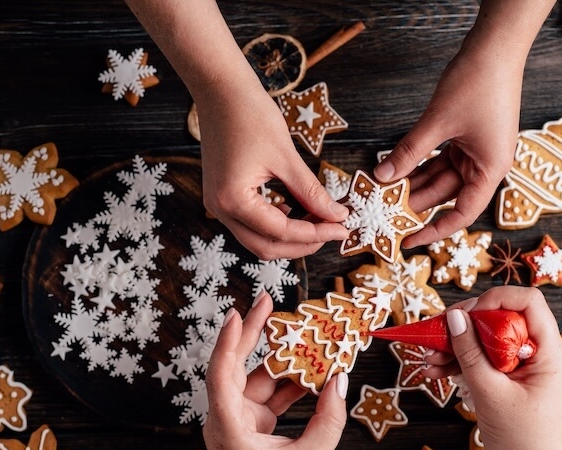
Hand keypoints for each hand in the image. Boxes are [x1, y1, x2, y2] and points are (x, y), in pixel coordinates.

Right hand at [196, 84, 348, 259]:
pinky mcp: (223, 197)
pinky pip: (251, 223)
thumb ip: (311, 192)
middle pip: (265, 247)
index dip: (315, 234)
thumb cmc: (250, 115)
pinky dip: (275, 223)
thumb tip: (337, 216)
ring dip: (289, 236)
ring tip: (319, 221)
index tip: (342, 229)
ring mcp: (218, 205)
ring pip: (258, 239)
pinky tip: (296, 210)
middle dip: (302, 243)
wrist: (220, 90)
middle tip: (332, 230)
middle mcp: (220, 209)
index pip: (280, 232)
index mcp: (233, 200)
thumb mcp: (287, 157)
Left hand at [204, 291, 348, 449]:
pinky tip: (312, 372)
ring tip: (306, 335)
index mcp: (227, 425)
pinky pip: (269, 399)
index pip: (222, 371)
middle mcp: (227, 420)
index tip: (240, 310)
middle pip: (237, 367)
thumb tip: (340, 380)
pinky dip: (289, 387)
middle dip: (253, 334)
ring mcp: (239, 425)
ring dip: (281, 362)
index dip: (230, 339)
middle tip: (266, 300)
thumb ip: (328, 418)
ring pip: (258, 382)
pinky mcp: (253, 432)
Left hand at [373, 30, 528, 247]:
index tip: (408, 241)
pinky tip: (393, 170)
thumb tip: (382, 177)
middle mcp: (486, 165)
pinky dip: (417, 164)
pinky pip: (438, 159)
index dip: (434, 230)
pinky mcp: (465, 138)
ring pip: (438, 177)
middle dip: (413, 203)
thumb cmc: (478, 83)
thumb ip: (409, 151)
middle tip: (381, 212)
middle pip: (445, 195)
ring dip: (412, 183)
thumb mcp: (438, 122)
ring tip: (382, 193)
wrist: (495, 47)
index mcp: (491, 170)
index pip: (462, 213)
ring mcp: (475, 151)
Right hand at [424, 287, 561, 449]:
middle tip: (436, 335)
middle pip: (500, 318)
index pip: (527, 301)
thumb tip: (454, 317)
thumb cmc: (524, 441)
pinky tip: (436, 372)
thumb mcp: (490, 393)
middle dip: (465, 325)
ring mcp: (523, 367)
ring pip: (486, 340)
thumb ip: (471, 353)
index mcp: (548, 350)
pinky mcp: (510, 381)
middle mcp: (538, 352)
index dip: (494, 299)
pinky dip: (460, 364)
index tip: (465, 315)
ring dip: (456, 346)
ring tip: (428, 359)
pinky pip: (483, 361)